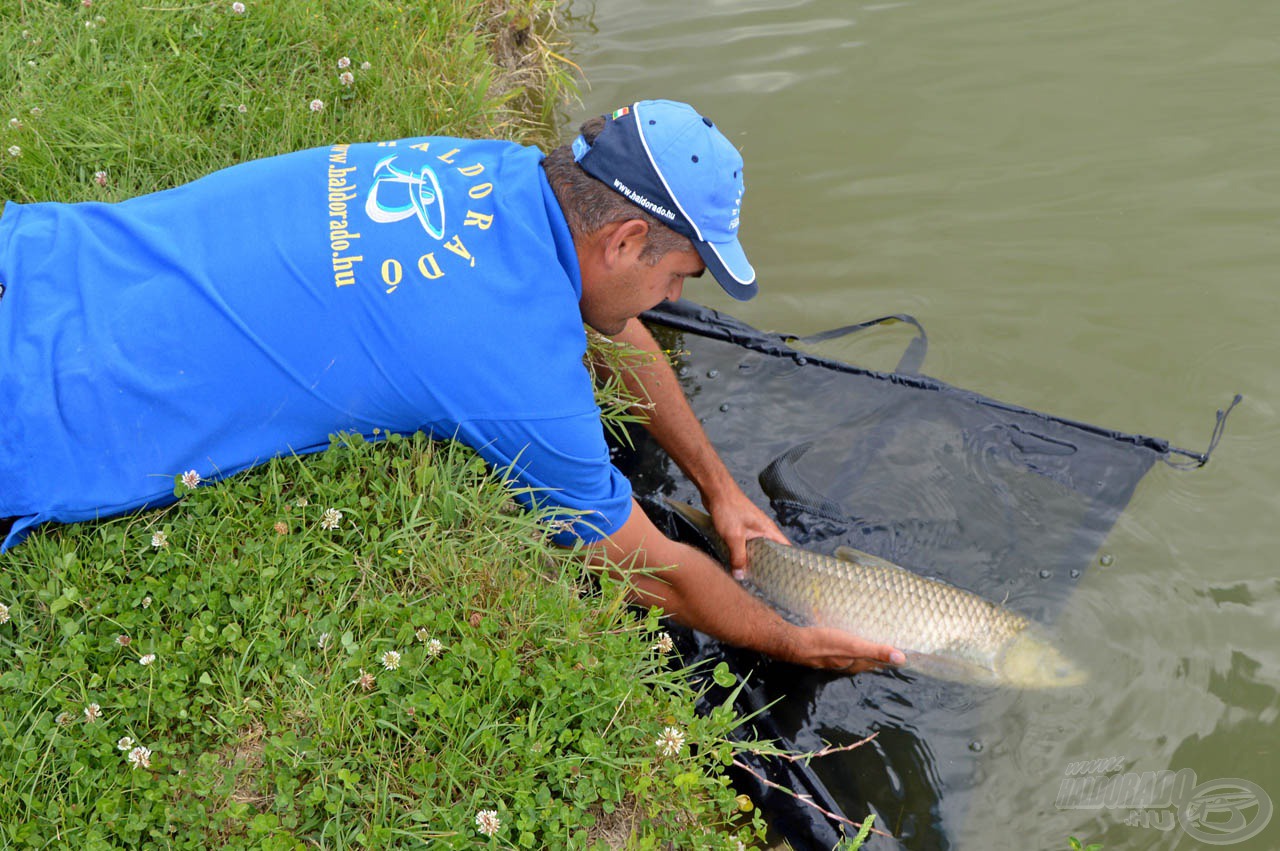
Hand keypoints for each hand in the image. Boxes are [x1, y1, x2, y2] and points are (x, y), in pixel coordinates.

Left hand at [704, 488, 789, 576]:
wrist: (715, 492)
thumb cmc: (728, 508)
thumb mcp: (734, 537)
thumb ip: (738, 557)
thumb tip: (741, 575)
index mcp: (768, 530)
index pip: (786, 548)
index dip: (789, 562)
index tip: (787, 577)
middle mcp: (763, 530)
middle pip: (772, 551)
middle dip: (769, 565)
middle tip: (767, 582)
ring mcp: (753, 529)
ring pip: (758, 548)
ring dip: (754, 560)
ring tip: (752, 577)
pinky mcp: (742, 529)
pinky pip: (747, 545)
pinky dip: (744, 554)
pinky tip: (738, 563)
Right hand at [788, 626, 906, 673]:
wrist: (796, 644)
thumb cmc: (826, 645)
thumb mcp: (854, 646)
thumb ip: (876, 651)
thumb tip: (901, 658)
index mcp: (858, 664)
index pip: (880, 662)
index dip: (891, 657)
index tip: (904, 651)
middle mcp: (848, 664)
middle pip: (868, 659)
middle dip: (879, 652)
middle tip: (891, 641)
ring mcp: (836, 658)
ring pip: (856, 654)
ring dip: (865, 647)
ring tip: (873, 636)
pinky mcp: (826, 650)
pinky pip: (844, 647)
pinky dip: (851, 642)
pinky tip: (849, 634)